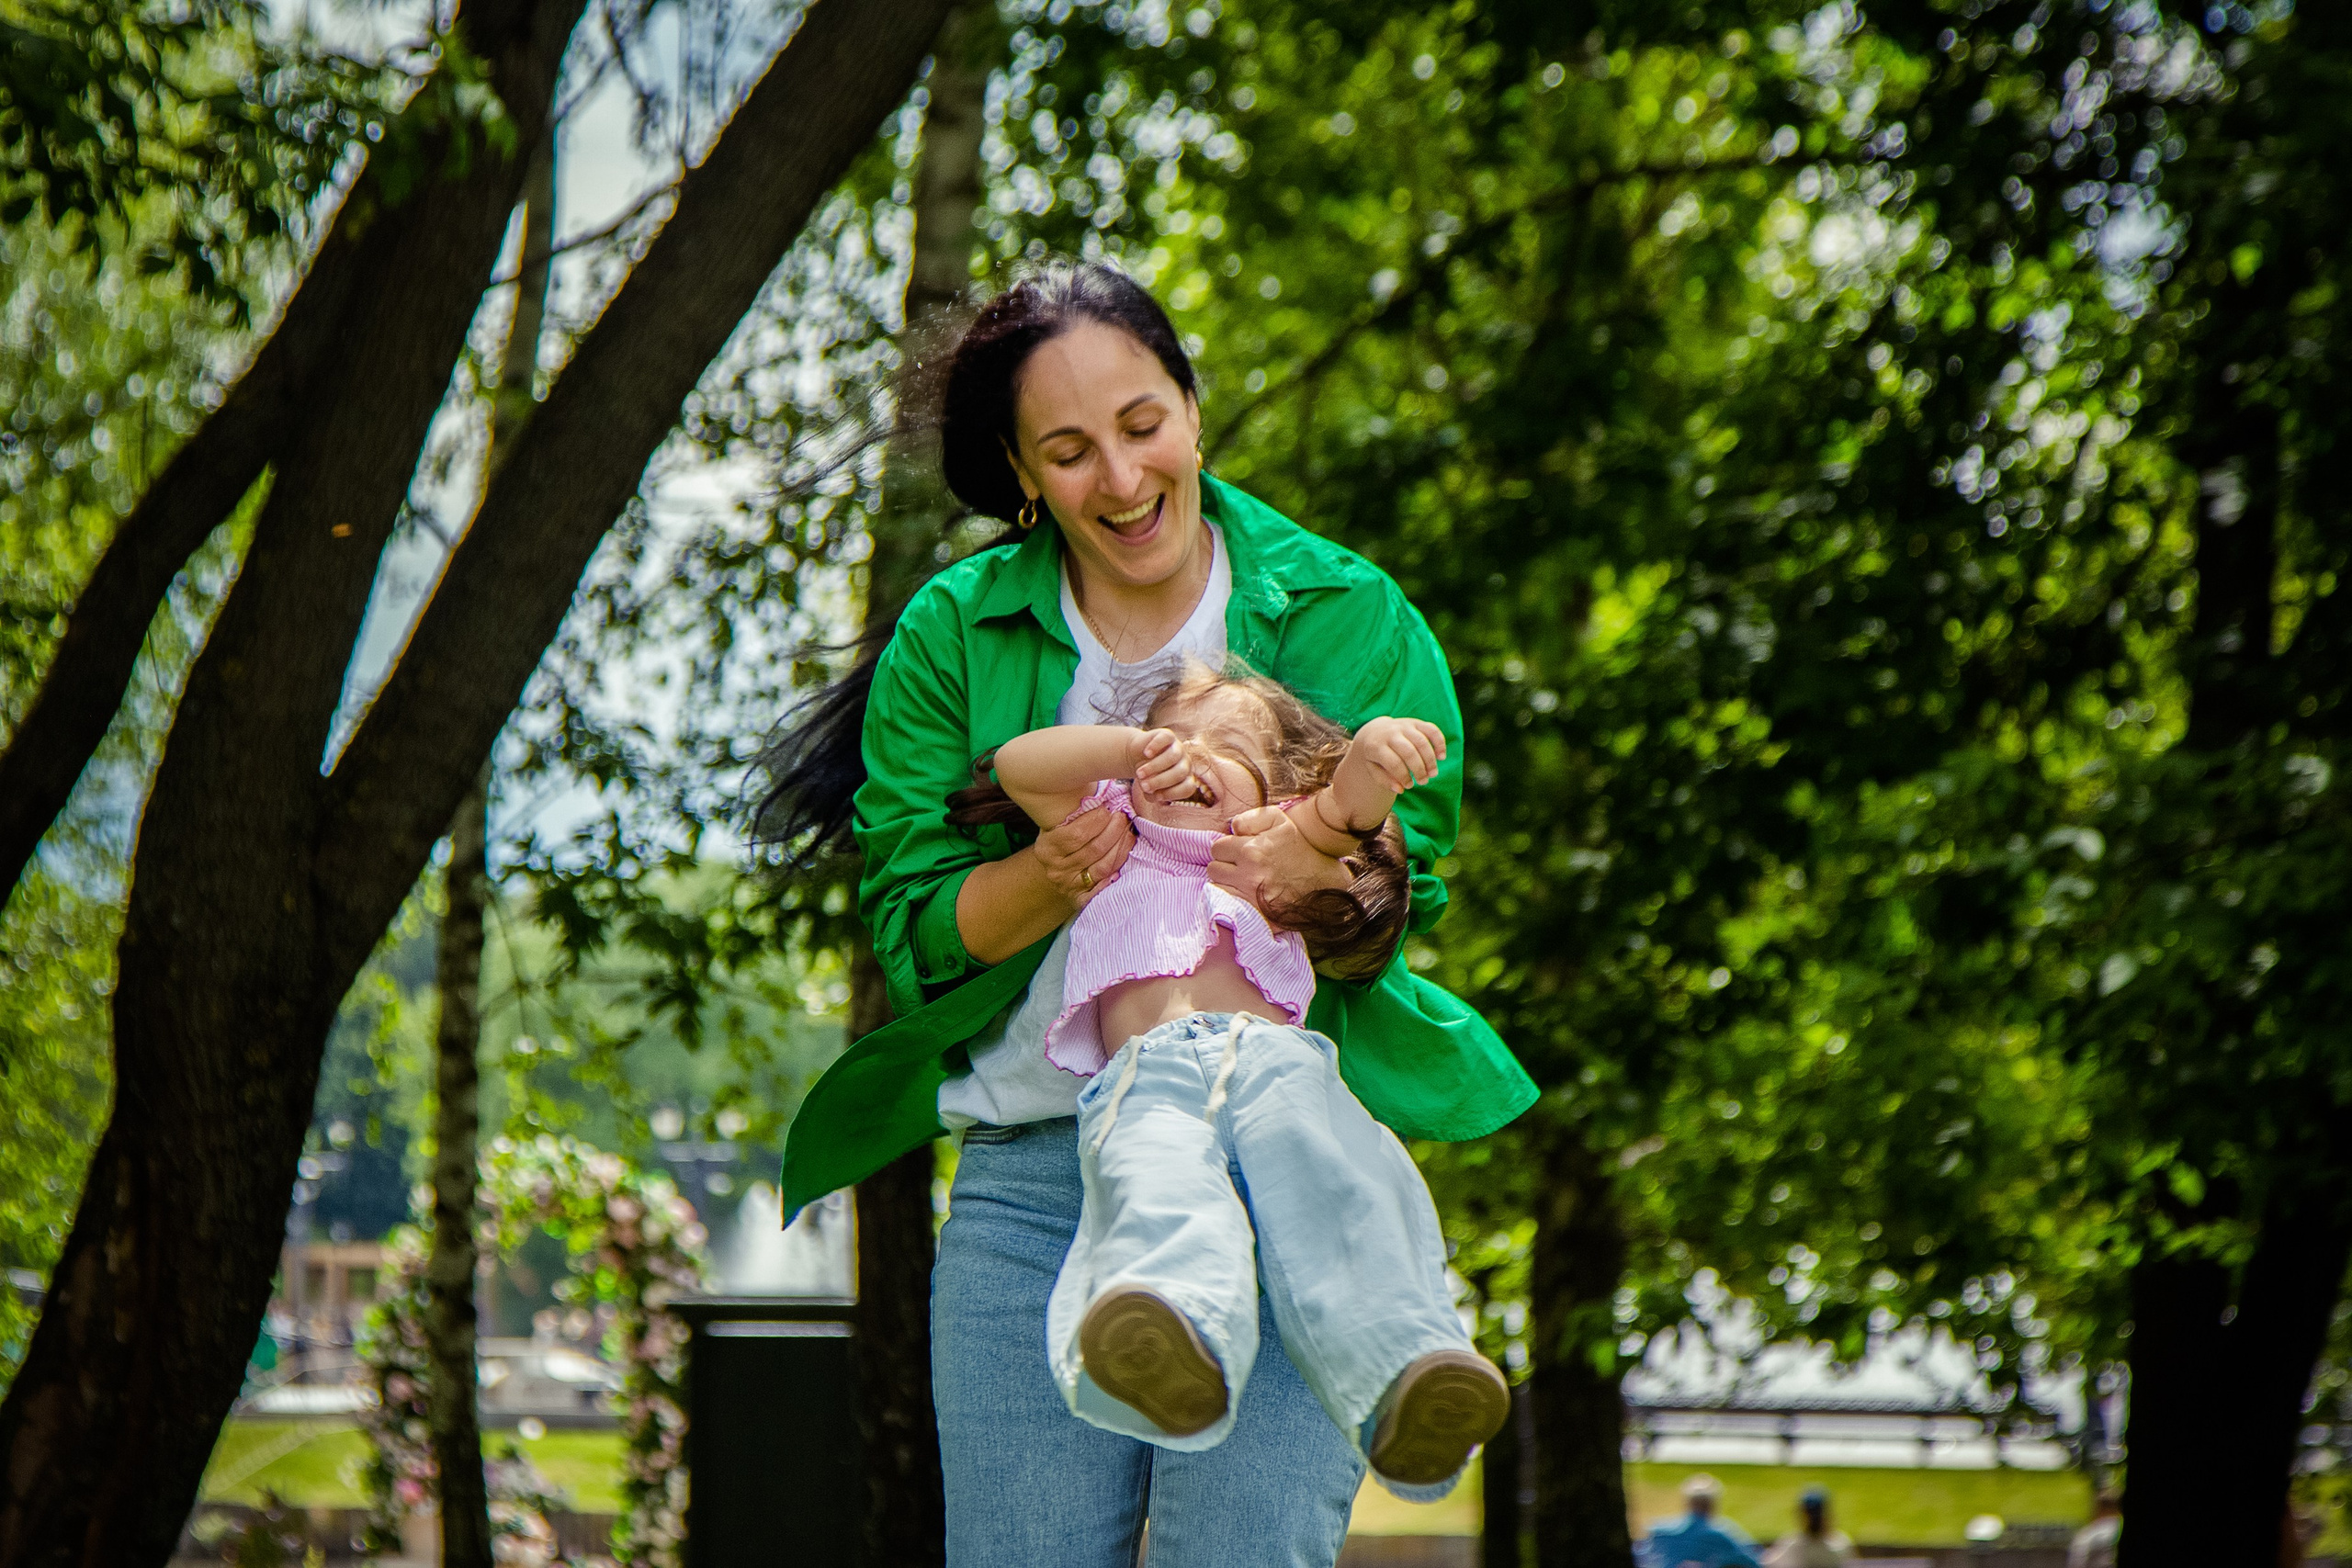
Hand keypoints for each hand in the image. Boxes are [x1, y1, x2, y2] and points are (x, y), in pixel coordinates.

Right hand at [1034, 804, 1132, 910]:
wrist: (1057, 867)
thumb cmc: (1064, 838)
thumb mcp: (1061, 823)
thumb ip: (1077, 812)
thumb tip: (1105, 795)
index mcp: (1047, 848)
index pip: (1076, 834)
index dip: (1096, 820)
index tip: (1108, 809)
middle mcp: (1055, 870)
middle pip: (1094, 850)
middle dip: (1114, 830)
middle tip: (1123, 817)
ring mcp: (1069, 887)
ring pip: (1104, 866)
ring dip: (1122, 846)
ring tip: (1129, 831)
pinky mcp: (1081, 899)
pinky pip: (1104, 887)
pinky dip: (1118, 871)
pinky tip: (1127, 856)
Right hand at [1131, 728, 1196, 803]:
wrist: (1139, 755)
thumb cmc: (1147, 776)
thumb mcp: (1148, 789)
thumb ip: (1152, 794)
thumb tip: (1151, 791)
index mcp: (1185, 778)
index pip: (1188, 788)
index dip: (1172, 793)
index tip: (1156, 796)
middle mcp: (1185, 762)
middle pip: (1180, 772)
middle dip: (1160, 781)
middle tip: (1144, 785)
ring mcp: (1178, 747)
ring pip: (1173, 756)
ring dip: (1155, 767)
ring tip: (1139, 773)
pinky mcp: (1168, 735)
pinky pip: (1166, 738)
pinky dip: (1155, 746)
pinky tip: (1146, 754)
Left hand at [1209, 806, 1352, 907]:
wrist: (1324, 883)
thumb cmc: (1301, 849)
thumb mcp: (1280, 822)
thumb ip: (1250, 818)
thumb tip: (1231, 827)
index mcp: (1251, 850)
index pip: (1217, 848)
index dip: (1227, 848)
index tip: (1239, 851)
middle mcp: (1248, 875)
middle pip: (1213, 869)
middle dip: (1224, 865)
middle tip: (1240, 866)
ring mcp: (1250, 897)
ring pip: (1218, 888)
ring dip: (1226, 883)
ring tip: (1243, 880)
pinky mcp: (1255, 915)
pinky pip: (1228, 906)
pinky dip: (1233, 899)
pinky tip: (1246, 894)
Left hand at [1337, 716, 1446, 806]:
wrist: (1374, 731)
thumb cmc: (1375, 755)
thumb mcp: (1372, 768)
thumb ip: (1384, 780)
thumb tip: (1401, 789)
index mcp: (1376, 745)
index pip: (1394, 763)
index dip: (1404, 776)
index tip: (1409, 786)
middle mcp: (1390, 733)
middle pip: (1409, 752)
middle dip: (1419, 769)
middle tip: (1423, 782)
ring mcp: (1404, 725)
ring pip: (1422, 742)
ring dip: (1430, 760)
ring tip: (1432, 774)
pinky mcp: (1416, 722)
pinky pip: (1432, 730)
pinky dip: (1440, 743)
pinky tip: (1441, 757)